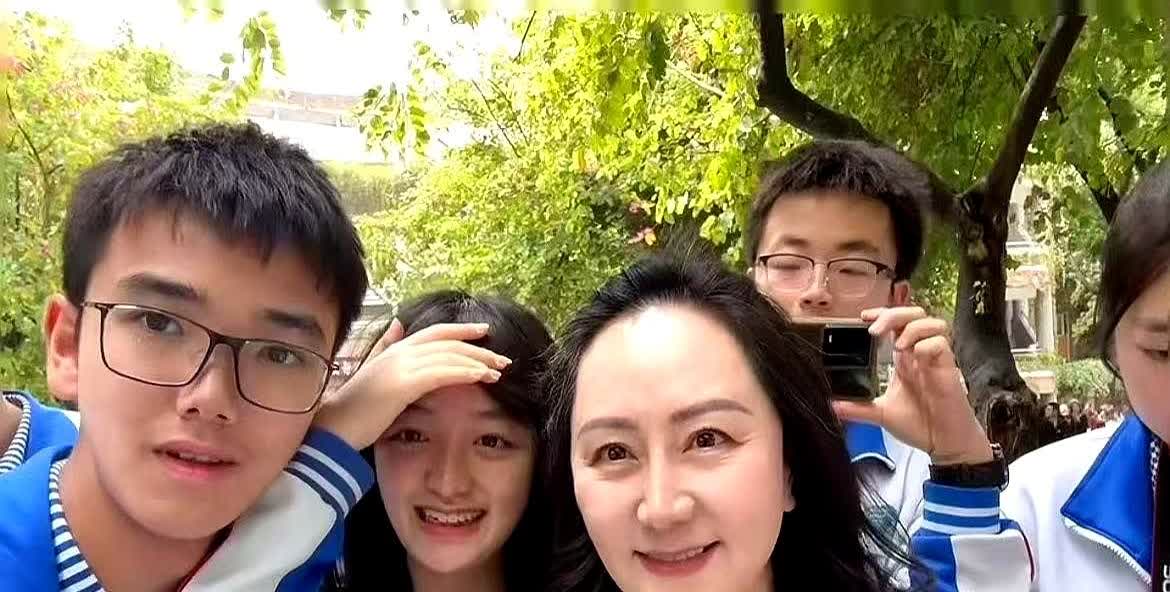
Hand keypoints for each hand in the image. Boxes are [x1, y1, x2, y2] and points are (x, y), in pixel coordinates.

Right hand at [313, 320, 511, 449]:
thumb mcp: (371, 372)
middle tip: (502, 358)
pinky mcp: (403, 384)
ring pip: (449, 356)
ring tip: (499, 369)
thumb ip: (385, 348)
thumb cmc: (353, 409)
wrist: (333, 430)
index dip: (460, 330)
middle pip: (447, 342)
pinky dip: (464, 372)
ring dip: (478, 361)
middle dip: (478, 348)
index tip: (484, 332)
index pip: (434, 333)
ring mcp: (400, 366)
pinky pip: (442, 373)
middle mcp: (398, 352)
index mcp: (393, 350)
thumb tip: (397, 324)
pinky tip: (482, 376)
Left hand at [832, 307, 992, 465]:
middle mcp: (920, 354)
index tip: (863, 317)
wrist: (944, 444)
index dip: (882, 313)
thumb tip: (833, 406)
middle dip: (895, 314)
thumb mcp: (882, 414)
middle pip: (914, 314)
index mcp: (904, 359)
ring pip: (932, 323)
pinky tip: (917, 357)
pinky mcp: (948, 370)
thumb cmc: (921, 425)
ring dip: (912, 328)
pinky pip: (941, 344)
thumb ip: (858, 409)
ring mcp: (935, 360)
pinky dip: (927, 345)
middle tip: (875, 331)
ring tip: (898, 346)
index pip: (896, 323)